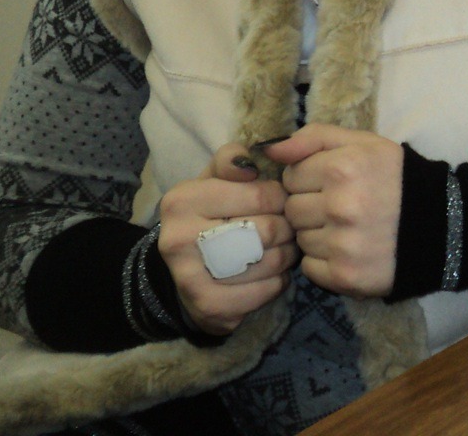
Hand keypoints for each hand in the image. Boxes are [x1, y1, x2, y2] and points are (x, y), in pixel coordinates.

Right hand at [157, 143, 298, 334]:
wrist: (184, 273)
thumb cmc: (210, 214)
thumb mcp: (214, 179)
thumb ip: (232, 160)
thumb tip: (251, 162)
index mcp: (182, 199)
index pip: (258, 194)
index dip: (280, 197)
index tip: (281, 201)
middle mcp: (179, 238)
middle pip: (266, 229)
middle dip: (287, 227)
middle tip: (289, 227)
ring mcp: (190, 277)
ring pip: (268, 262)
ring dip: (287, 255)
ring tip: (285, 249)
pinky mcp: (208, 307)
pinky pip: (263, 292)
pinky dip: (278, 282)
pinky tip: (274, 275)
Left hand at [264, 125, 402, 298]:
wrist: (440, 224)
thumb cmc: (395, 177)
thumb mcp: (362, 143)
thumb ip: (313, 138)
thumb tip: (268, 149)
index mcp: (342, 168)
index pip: (290, 176)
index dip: (308, 177)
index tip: (330, 181)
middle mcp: (340, 207)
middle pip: (291, 209)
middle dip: (309, 206)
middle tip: (338, 205)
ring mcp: (342, 245)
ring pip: (299, 239)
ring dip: (316, 234)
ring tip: (346, 227)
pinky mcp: (346, 277)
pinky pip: (310, 268)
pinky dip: (323, 261)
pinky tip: (347, 249)